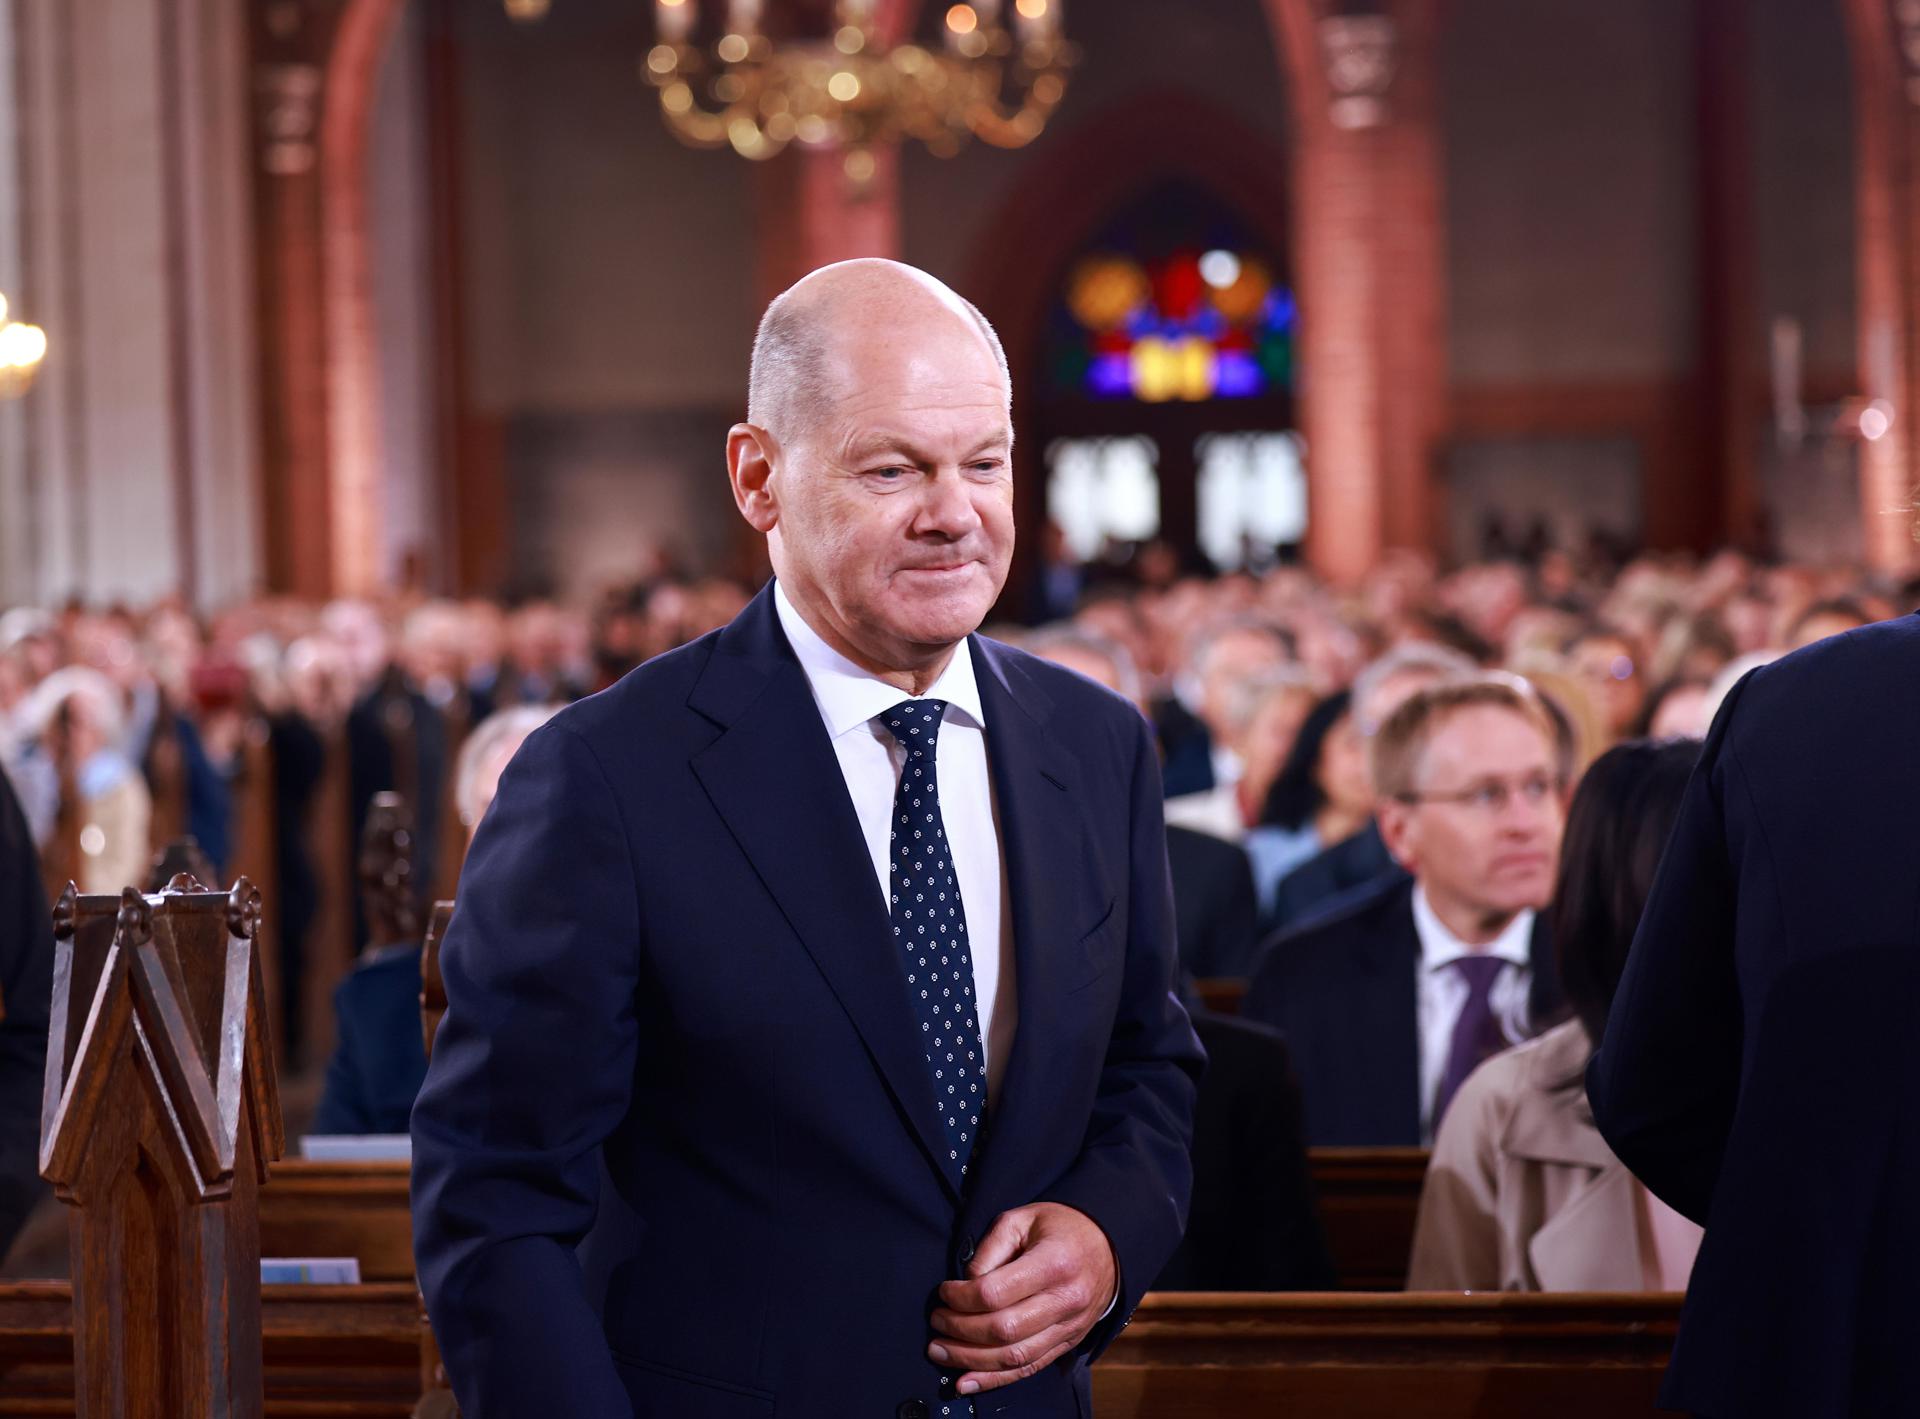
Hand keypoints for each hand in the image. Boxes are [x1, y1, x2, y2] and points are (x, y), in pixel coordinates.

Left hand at [927, 1202, 1117, 1395]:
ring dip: (970, 1360)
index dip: (961, 1297)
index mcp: (1054, 1263)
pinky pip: (1029, 1368)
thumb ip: (990, 1247)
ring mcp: (1069, 1327)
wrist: (1108, 1247)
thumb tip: (965, 1283)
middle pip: (1002, 1330)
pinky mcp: (1068, 1343)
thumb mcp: (1022, 1218)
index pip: (995, 1292)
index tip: (944, 1292)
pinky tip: (966, 1381)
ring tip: (939, 1352)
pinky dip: (995, 1379)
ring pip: (1013, 1357)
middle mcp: (1065, 1300)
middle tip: (936, 1321)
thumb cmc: (1060, 1228)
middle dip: (959, 1330)